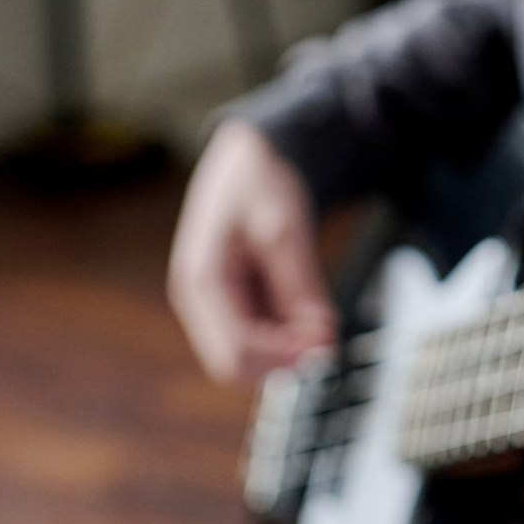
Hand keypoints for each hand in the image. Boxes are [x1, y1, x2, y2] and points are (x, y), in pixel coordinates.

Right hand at [168, 120, 336, 384]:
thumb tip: (321, 337)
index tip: (325, 344)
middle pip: (235, 365)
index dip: (283, 357)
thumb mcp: (285, 230)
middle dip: (282, 358)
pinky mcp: (228, 301)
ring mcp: (210, 303)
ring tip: (318, 316)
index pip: (235, 352)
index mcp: (201, 281)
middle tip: (325, 334)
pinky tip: (305, 310)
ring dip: (284, 347)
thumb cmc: (259, 183)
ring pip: (246, 354)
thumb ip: (301, 286)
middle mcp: (198, 299)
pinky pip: (255, 335)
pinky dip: (283, 333)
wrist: (248, 158)